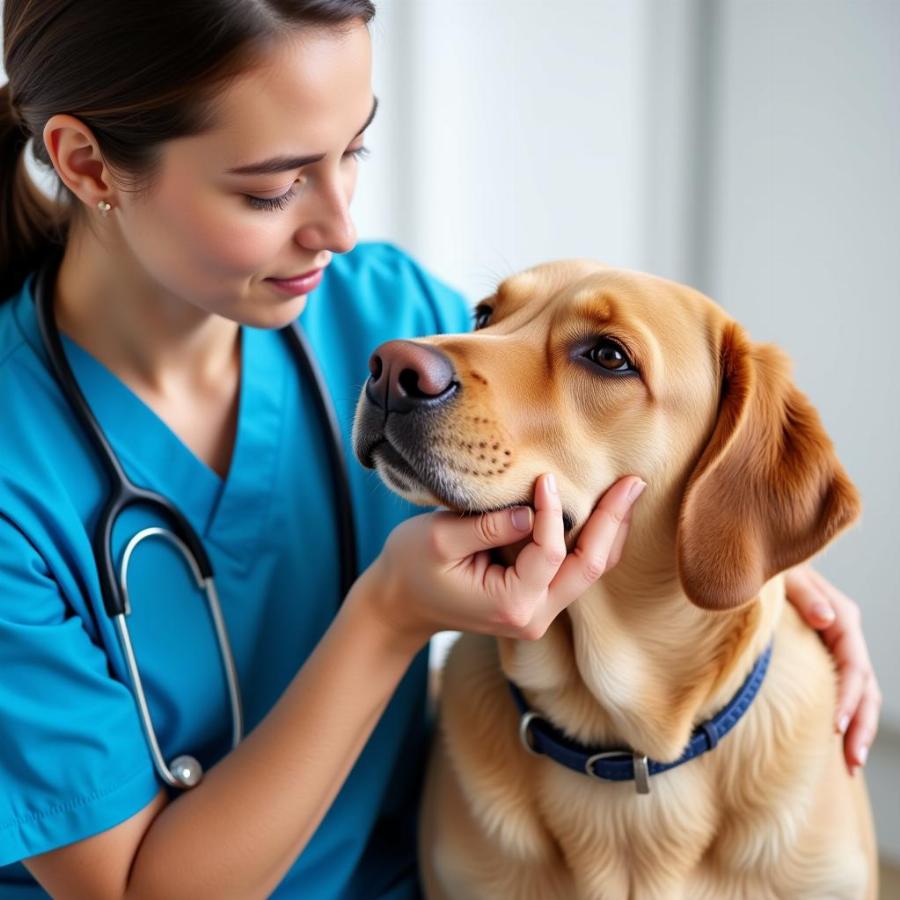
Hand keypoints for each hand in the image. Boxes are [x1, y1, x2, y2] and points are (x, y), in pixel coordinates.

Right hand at [364, 473, 646, 649]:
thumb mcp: (438, 540)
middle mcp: (534, 615)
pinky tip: (606, 509)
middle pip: (589, 568)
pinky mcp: (539, 598)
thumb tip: (533, 508)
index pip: (549, 553)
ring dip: (610, 529)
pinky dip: (593, 538)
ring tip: (630, 489)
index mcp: (510, 605)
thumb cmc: (412, 568)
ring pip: (590, 570)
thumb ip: (487, 526)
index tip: (545, 477)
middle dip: (612, 522)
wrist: (402, 603)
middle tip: (633, 481)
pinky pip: (576, 569)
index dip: (553, 512)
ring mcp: (540, 611)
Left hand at [784, 563, 880, 773]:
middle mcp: (842, 631)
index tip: (836, 724)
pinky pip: (844, 688)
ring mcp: (835, 644)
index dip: (848, 695)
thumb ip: (804, 593)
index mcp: (839, 613)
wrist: (752, 561)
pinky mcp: (823, 653)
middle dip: (860, 722)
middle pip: (864, 683)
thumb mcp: (783, 575)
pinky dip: (847, 715)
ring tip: (851, 762)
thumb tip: (827, 620)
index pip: (853, 662)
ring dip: (859, 726)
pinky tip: (841, 744)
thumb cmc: (765, 569)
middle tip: (850, 757)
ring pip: (861, 691)